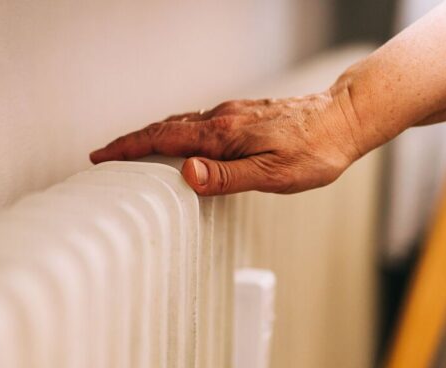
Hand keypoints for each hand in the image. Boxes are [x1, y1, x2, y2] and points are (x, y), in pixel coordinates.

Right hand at [89, 88, 366, 195]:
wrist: (344, 117)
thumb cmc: (315, 152)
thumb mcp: (274, 174)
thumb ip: (228, 176)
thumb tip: (186, 174)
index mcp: (224, 135)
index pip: (163, 139)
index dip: (129, 147)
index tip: (100, 155)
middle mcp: (223, 118)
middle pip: (166, 128)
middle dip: (132, 141)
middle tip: (106, 156)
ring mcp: (234, 114)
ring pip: (182, 123)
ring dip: (154, 136)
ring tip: (134, 153)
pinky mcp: (245, 114)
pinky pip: (200, 122)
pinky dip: (178, 133)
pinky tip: (181, 144)